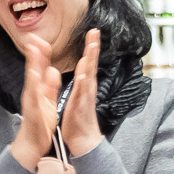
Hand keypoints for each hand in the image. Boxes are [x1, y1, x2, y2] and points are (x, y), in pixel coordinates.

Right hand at [8, 33, 62, 169]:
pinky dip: (34, 86)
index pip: (39, 67)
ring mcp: (31, 102)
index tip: (41, 37)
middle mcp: (32, 93)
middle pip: (32, 70)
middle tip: (33, 36)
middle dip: (33, 53)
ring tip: (34, 51)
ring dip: (32, 65)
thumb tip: (52, 70)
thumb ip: (50, 85)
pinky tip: (35, 76)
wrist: (31, 145)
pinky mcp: (33, 112)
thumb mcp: (47, 101)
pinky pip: (34, 97)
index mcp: (37, 89)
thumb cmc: (40, 123)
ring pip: (32, 80)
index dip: (40, 52)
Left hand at [58, 30, 102, 157]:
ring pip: (88, 76)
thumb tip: (84, 71)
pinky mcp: (80, 108)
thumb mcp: (78, 97)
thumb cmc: (78, 120)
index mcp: (84, 86)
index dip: (90, 48)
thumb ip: (81, 83)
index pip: (88, 63)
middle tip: (95, 32)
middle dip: (93, 48)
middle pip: (91, 65)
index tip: (92, 33)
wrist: (83, 141)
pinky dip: (82, 84)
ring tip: (91, 47)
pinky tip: (83, 75)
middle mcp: (87, 89)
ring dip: (90, 61)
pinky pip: (82, 94)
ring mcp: (85, 98)